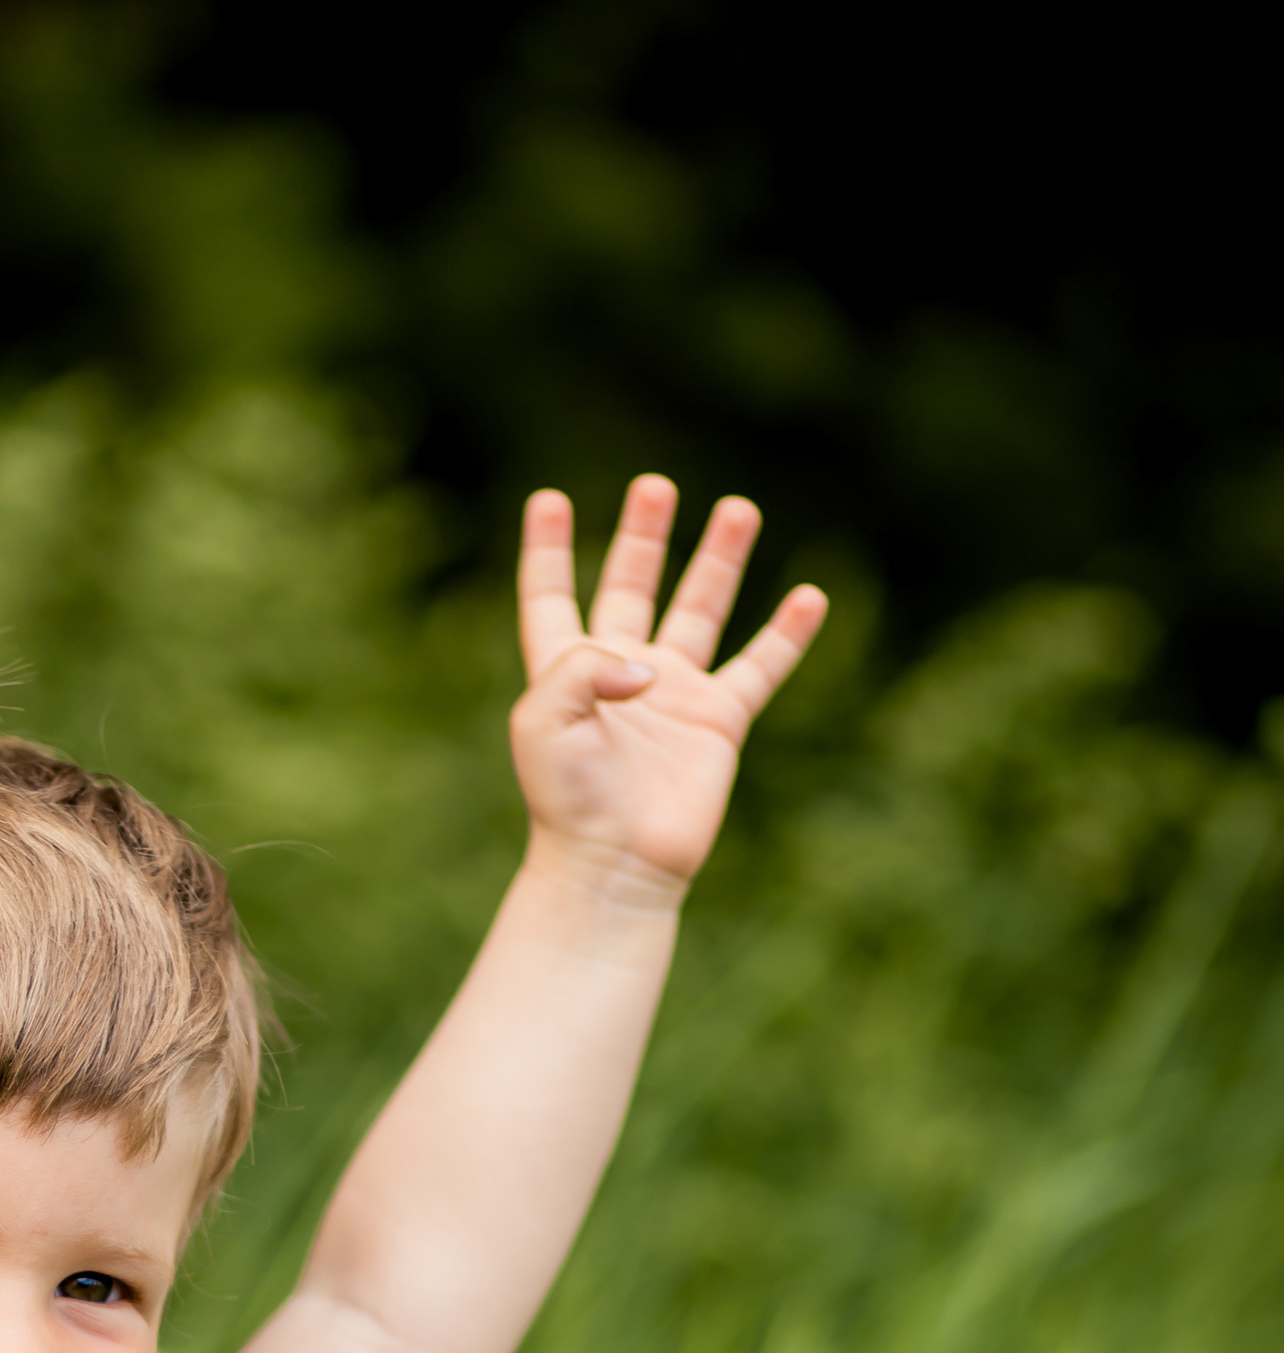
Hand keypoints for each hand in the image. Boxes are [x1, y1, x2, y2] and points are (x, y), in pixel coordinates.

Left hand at [509, 476, 825, 900]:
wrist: (614, 866)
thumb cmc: (567, 800)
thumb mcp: (543, 721)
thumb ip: (581, 668)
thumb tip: (649, 663)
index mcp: (564, 671)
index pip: (551, 597)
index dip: (548, 551)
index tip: (548, 500)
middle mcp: (620, 673)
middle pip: (631, 586)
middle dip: (642, 537)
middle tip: (654, 486)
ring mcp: (673, 695)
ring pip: (700, 610)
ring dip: (718, 561)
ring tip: (739, 508)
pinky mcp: (717, 723)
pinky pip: (759, 667)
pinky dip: (786, 635)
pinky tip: (810, 598)